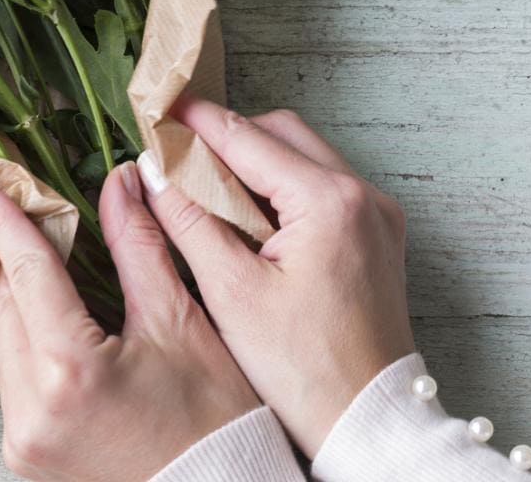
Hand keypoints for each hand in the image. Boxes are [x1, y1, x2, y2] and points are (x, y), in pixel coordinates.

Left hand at [0, 163, 261, 480]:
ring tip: (50, 263)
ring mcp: (23, 438)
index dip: (6, 222)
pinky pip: (14, 379)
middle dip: (17, 257)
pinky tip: (56, 322)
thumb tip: (120, 183)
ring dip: (23, 300)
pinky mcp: (25, 453)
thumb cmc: (216, 420)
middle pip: (7, 307)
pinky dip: (31, 343)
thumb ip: (138, 246)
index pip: (27, 274)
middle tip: (29, 213)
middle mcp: (32, 411)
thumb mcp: (179, 320)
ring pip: (6, 342)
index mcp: (71, 371)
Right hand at [139, 99, 413, 454]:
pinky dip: (283, 188)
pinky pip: (324, 188)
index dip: (197, 124)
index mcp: (331, 203)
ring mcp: (377, 216)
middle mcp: (364, 197)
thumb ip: (188, 221)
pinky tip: (247, 215)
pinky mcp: (377, 236)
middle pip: (282, 134)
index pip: (249, 139)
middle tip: (177, 151)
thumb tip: (153, 173)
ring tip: (205, 185)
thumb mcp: (231, 293)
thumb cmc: (304, 369)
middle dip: (228, 136)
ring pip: (305, 157)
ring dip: (256, 161)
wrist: (367, 419)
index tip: (159, 111)